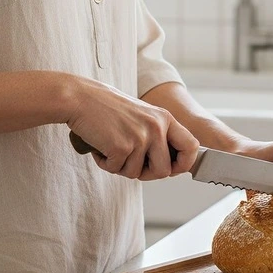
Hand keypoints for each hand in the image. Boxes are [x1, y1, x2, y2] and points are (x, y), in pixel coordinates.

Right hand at [65, 76, 199, 179]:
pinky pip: (117, 170)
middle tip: (130, 162)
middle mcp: (156, 127)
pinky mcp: (122, 146)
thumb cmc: (107, 107)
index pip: (192, 146)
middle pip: (165, 171)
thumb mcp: (142, 115)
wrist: (80, 98)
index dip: (184, 164)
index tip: (172, 169)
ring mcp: (140, 137)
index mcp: (165, 118)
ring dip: (122, 167)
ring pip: (137, 174)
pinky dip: (106, 163)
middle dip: (147, 174)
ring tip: (111, 146)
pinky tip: (100, 146)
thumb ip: (157, 134)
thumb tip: (170, 166)